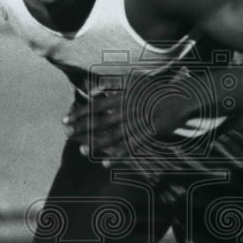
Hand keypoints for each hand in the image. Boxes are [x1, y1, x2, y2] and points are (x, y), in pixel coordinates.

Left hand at [63, 77, 194, 169]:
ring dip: (96, 144)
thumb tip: (90, 91)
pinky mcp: (148, 134)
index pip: (95, 106)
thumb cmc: (153, 89)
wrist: (178, 98)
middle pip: (100, 121)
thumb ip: (110, 83)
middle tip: (66, 135)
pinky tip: (105, 162)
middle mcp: (127, 110)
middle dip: (82, 129)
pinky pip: (130, 147)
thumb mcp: (132, 80)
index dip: (79, 114)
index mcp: (122, 97)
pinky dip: (117, 155)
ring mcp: (137, 123)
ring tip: (81, 151)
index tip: (65, 120)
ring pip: (112, 136)